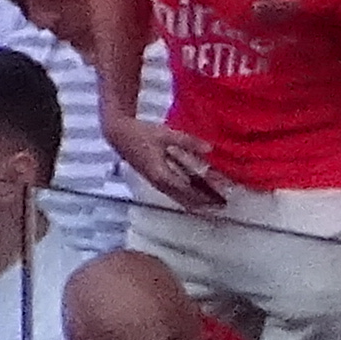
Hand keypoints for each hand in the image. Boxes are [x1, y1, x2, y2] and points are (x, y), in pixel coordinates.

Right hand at [102, 109, 227, 213]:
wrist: (118, 134)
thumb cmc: (140, 133)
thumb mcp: (165, 134)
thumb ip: (187, 141)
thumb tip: (210, 148)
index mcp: (161, 174)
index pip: (188, 190)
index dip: (205, 196)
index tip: (220, 199)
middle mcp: (159, 183)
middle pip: (185, 199)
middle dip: (204, 204)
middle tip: (222, 206)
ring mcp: (156, 184)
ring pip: (179, 199)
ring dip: (196, 203)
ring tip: (213, 206)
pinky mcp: (154, 181)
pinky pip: (174, 194)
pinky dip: (187, 198)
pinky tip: (196, 199)